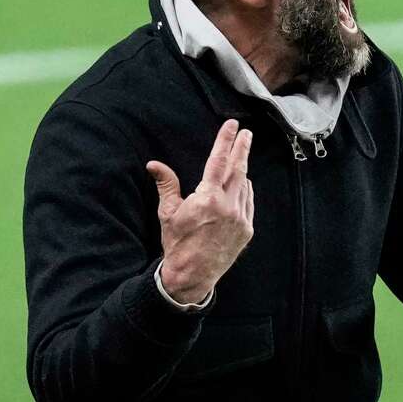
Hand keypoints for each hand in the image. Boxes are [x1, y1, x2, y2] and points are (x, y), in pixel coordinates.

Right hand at [145, 120, 254, 303]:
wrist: (192, 275)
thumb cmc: (177, 242)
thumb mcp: (168, 213)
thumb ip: (167, 185)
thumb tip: (154, 164)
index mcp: (207, 198)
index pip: (218, 161)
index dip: (225, 141)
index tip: (233, 126)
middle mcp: (227, 206)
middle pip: (238, 169)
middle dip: (242, 148)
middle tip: (247, 133)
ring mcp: (240, 218)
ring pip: (245, 186)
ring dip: (242, 171)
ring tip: (239, 160)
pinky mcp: (247, 229)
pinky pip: (248, 202)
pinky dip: (245, 191)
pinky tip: (241, 186)